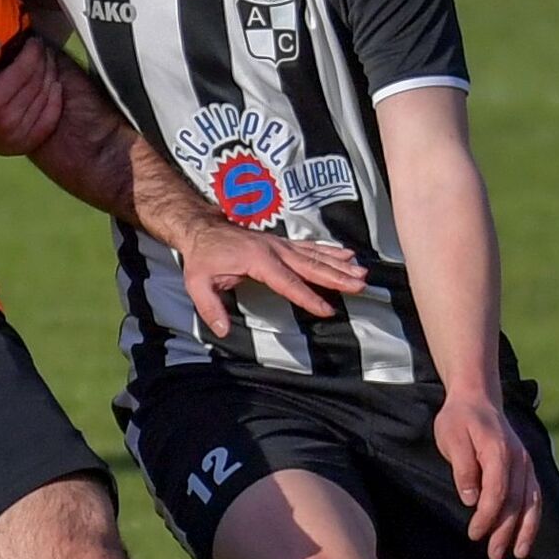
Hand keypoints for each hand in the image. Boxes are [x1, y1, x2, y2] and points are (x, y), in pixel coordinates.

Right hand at [0, 34, 63, 154]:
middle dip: (43, 61)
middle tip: (42, 50)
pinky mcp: (26, 144)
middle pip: (38, 81)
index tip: (34, 41)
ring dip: (51, 75)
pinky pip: (50, 118)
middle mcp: (7, 119)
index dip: (33, 51)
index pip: (25, 68)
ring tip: (47, 64)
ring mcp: (18, 134)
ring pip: (46, 96)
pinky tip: (54, 86)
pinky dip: (56, 100)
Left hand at [176, 216, 366, 336]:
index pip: (288, 283)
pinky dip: (330, 251)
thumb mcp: (197, 283)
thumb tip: (222, 330)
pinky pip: (310, 247)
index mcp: (258, 261)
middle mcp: (274, 250)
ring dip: (340, 264)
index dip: (308, 297)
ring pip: (315, 255)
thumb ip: (210, 308)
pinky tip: (347, 254)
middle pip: (311, 266)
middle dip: (337, 277)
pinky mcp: (281, 243)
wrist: (202, 228)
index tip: (327, 309)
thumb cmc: (201, 257)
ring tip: (361, 273)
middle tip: (360, 285)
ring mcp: (280, 244)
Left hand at [433, 390, 540, 558]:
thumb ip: (463, 468)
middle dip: (506, 531)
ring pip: (531, 502)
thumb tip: (472, 499)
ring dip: (525, 530)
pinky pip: (535, 497)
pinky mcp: (527, 468)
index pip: (497, 491)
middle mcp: (518, 458)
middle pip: (515, 501)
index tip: (474, 534)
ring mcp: (526, 463)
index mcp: (498, 450)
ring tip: (516, 554)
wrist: (477, 398)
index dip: (487, 516)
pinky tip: (525, 537)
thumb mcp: (451, 438)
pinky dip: (533, 518)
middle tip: (494, 555)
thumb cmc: (459, 419)